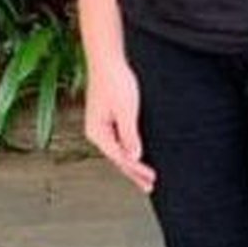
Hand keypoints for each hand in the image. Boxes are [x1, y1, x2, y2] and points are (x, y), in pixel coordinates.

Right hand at [83, 58, 156, 193]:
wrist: (107, 60)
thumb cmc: (115, 82)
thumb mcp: (126, 110)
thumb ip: (129, 135)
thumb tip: (133, 158)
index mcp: (97, 132)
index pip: (120, 158)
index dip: (136, 170)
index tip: (151, 179)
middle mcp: (96, 132)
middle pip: (117, 158)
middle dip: (133, 173)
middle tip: (149, 186)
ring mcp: (100, 125)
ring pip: (117, 150)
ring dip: (131, 164)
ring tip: (144, 177)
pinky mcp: (106, 118)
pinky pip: (118, 140)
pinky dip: (128, 150)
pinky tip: (135, 155)